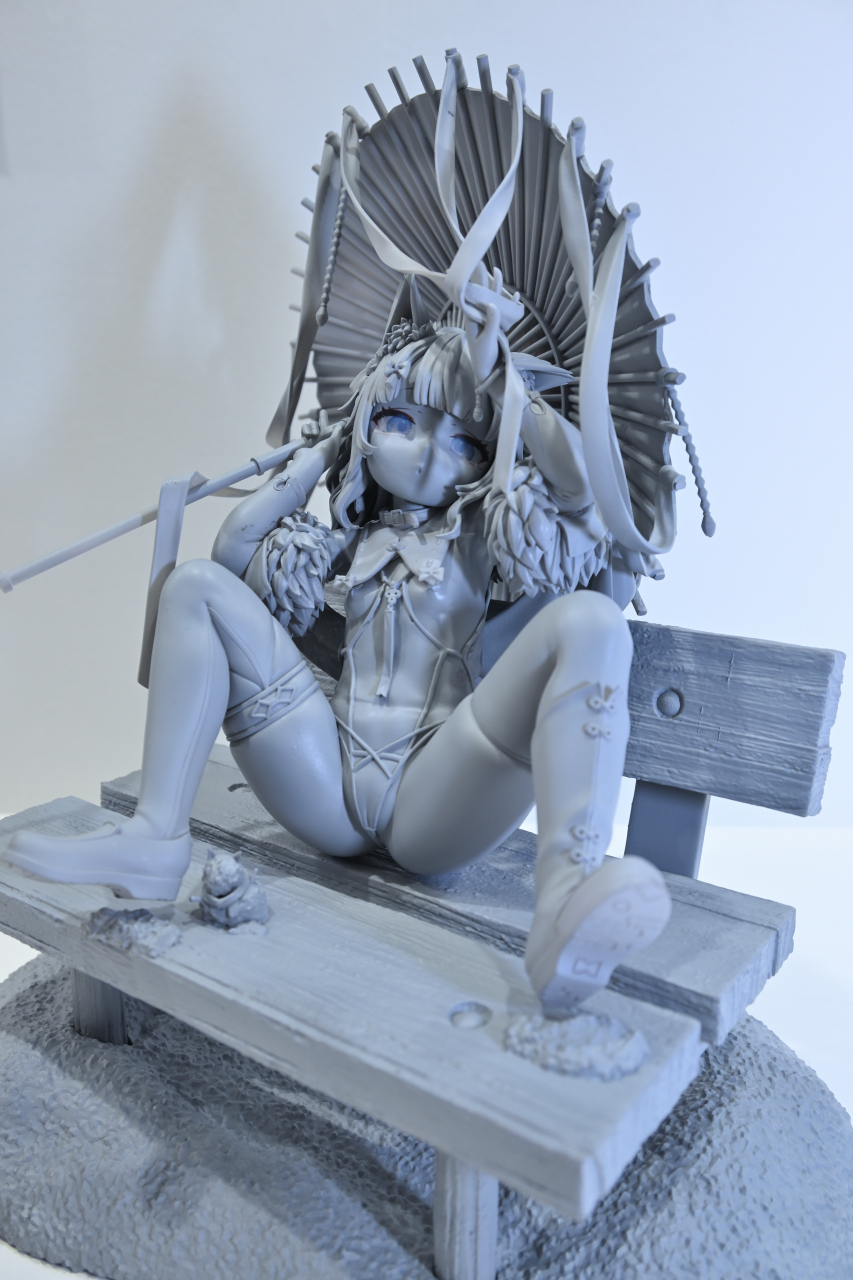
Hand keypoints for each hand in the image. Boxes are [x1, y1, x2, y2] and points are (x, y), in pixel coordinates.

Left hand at [463, 265, 502, 384]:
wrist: (489, 371)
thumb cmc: (483, 357)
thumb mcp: (486, 340)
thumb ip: (491, 322)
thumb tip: (493, 303)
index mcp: (472, 319)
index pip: (473, 296)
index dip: (474, 282)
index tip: (474, 267)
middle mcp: (479, 317)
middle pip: (482, 294)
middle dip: (484, 279)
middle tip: (483, 262)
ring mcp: (488, 321)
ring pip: (492, 300)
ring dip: (496, 288)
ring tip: (497, 272)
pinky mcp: (497, 326)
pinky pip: (503, 311)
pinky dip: (509, 303)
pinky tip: (515, 296)